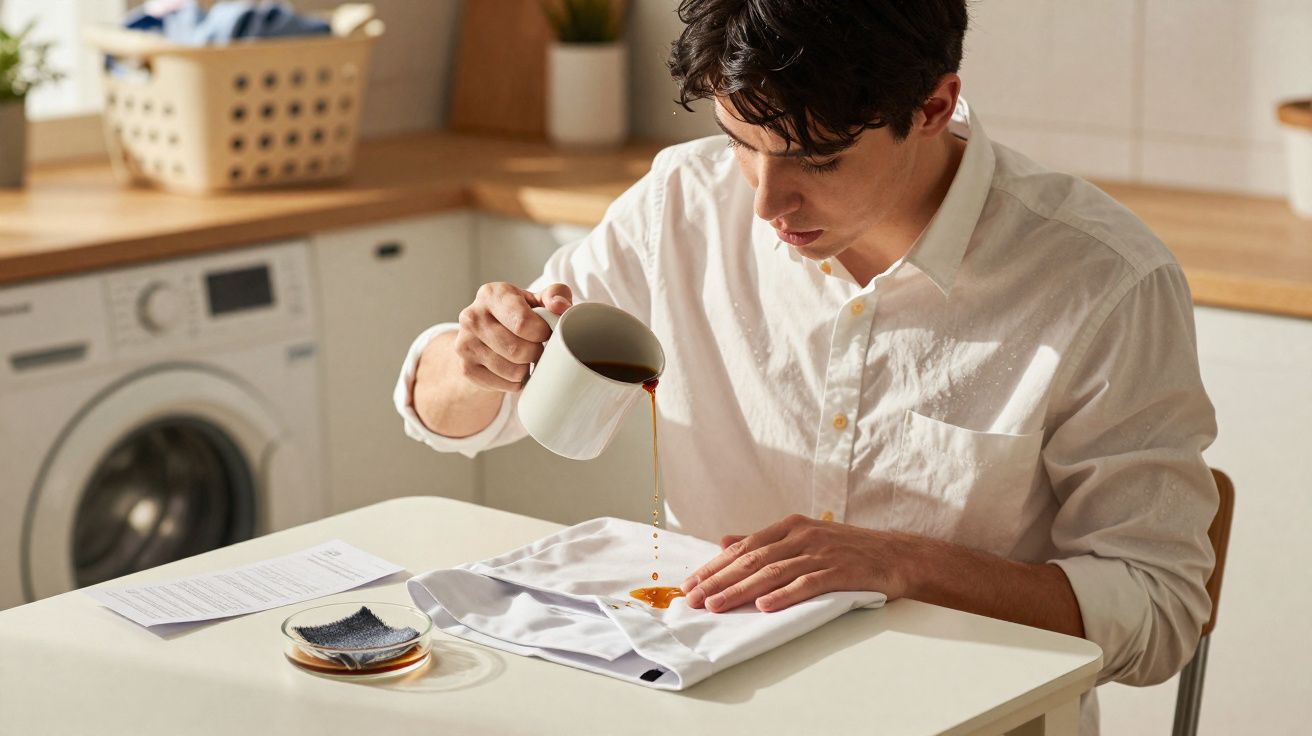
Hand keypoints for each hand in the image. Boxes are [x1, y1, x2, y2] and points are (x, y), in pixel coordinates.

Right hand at [452, 282, 571, 392]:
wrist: (484, 334)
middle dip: (536, 352)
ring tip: (526, 358)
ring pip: (512, 370)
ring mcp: (465, 344)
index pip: (523, 322)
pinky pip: (504, 385)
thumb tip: (560, 306)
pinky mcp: (466, 368)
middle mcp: (472, 317)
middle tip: (537, 348)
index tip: (545, 332)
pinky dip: (516, 382)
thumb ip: (555, 295)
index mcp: (491, 294)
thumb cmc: (517, 314)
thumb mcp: (537, 299)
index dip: (542, 333)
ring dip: (527, 368)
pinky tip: (514, 369)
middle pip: (517, 350)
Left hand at [680, 514, 913, 612]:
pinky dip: (784, 595)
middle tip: (694, 599)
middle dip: (719, 580)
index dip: (715, 566)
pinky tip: (764, 606)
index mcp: (790, 527)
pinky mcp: (840, 571)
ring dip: (741, 590)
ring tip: (717, 606)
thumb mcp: (803, 538)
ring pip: (773, 572)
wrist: (897, 555)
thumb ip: (764, 542)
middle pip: (752, 559)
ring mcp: (821, 552)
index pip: (744, 547)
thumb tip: (724, 541)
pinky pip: (807, 584)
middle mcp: (802, 535)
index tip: (690, 584)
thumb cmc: (847, 550)